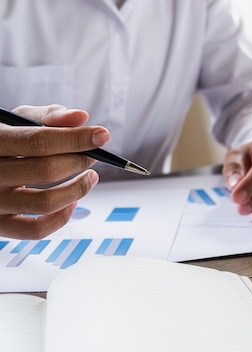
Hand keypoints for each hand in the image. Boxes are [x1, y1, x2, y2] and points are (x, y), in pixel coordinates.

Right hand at [0, 105, 108, 239]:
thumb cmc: (3, 140)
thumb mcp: (17, 120)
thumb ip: (48, 116)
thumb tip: (81, 118)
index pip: (39, 142)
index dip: (76, 139)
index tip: (102, 135)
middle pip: (45, 171)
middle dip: (79, 162)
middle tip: (94, 156)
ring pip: (44, 203)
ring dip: (78, 190)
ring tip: (90, 176)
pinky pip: (34, 230)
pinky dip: (61, 217)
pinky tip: (72, 202)